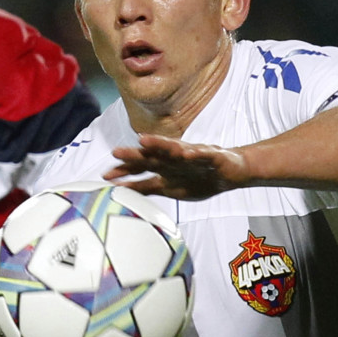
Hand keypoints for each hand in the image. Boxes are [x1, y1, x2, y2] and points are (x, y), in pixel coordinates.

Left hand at [103, 134, 249, 199]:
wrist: (233, 170)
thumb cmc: (199, 178)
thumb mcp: (172, 188)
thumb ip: (149, 188)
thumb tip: (124, 195)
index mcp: (165, 168)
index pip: (140, 169)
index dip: (124, 172)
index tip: (104, 176)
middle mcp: (174, 158)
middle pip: (151, 156)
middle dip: (134, 155)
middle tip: (115, 152)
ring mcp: (192, 155)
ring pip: (172, 149)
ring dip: (158, 144)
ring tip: (143, 141)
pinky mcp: (211, 155)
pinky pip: (202, 154)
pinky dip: (194, 154)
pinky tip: (186, 154)